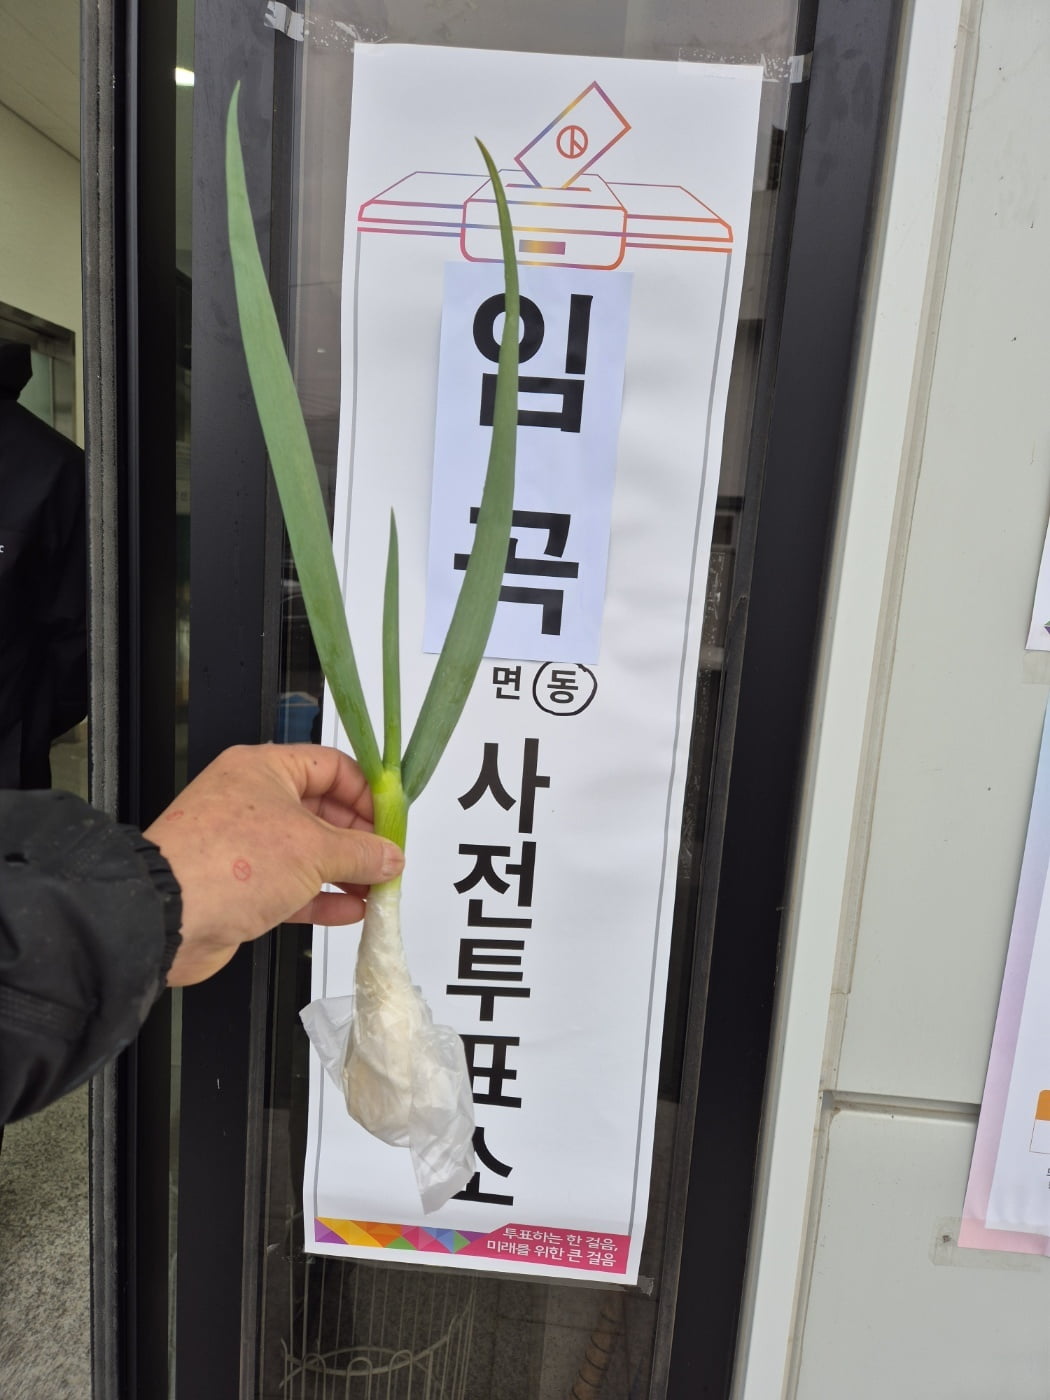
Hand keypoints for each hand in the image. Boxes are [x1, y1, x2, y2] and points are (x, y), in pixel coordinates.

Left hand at [144, 743, 402, 986]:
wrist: (166, 917)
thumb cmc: (224, 862)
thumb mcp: (312, 850)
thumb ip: (360, 852)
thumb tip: (390, 856)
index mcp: (264, 768)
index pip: (331, 767)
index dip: (366, 793)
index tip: (391, 821)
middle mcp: (252, 800)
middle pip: (323, 811)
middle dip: (359, 839)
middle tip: (388, 860)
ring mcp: (245, 843)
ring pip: (308, 852)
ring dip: (345, 871)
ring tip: (376, 889)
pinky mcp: (240, 885)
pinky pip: (292, 885)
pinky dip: (322, 896)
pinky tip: (349, 909)